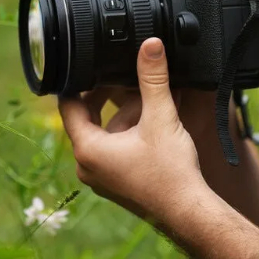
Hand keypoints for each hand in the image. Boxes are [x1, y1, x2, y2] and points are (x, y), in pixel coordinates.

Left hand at [58, 38, 206, 221]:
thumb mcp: (160, 117)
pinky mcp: (115, 182)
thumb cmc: (171, 172)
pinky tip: (150, 121)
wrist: (189, 213)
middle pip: (85, 117)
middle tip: (118, 74)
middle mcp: (86, 165)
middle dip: (104, 94)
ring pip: (102, 132)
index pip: (68, 105)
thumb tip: (150, 45)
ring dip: (121, 113)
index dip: (77, 82)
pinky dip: (126, 132)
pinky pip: (112, 148)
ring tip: (145, 97)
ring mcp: (100, 176)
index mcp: (87, 149)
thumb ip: (153, 78)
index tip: (89, 65)